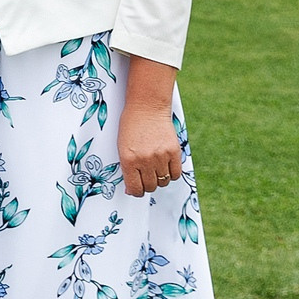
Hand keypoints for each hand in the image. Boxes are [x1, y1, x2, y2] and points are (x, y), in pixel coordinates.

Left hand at [118, 66, 185, 196]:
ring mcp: (160, 156)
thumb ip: (127, 167)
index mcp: (128, 160)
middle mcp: (145, 160)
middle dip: (147, 185)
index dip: (136, 192)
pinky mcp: (173, 151)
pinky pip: (176, 174)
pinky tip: (166, 167)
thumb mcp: (122, 147)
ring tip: (155, 169)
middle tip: (145, 178)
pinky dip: (171, 174)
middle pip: (150, 186)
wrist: (147, 107)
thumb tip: (132, 188)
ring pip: (163, 182)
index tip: (136, 190)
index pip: (135, 188)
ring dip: (159, 179)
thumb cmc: (131, 125)